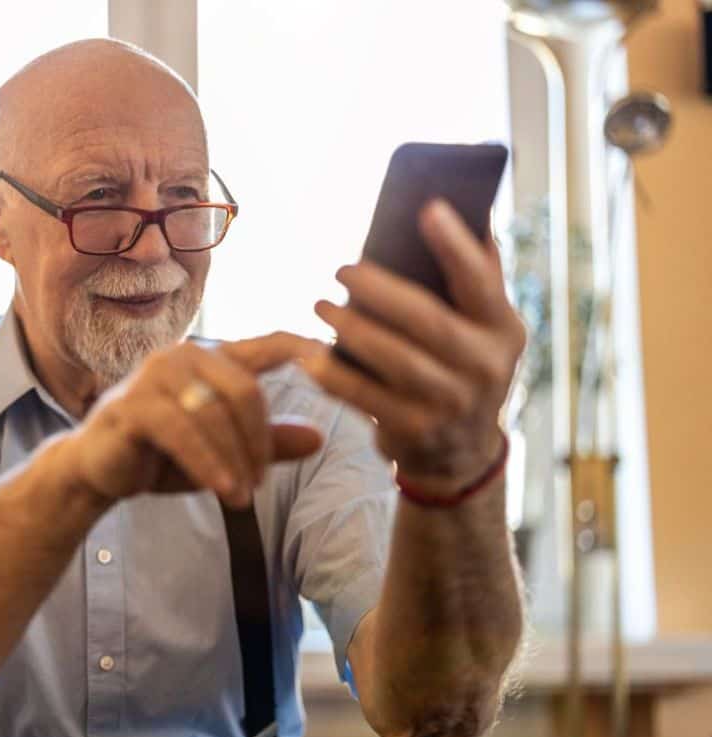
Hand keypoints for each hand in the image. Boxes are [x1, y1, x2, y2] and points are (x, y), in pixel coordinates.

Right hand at [62, 333, 324, 508]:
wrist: (97, 470)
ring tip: (241, 496)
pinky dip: (210, 464)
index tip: (336, 365)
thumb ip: (266, 442)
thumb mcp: (223, 452)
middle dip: (259, 442)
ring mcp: (155, 375)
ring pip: (216, 414)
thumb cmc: (162, 455)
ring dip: (235, 460)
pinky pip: (185, 433)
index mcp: (212, 357)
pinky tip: (225, 491)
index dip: (307, 349)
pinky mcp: (132, 405)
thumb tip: (318, 437)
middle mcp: (184, 355)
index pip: (271, 343)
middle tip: (259, 482)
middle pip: (246, 390)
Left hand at [306, 199, 525, 495]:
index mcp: (502, 330)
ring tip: (321, 306)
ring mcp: (451, 404)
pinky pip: (365, 398)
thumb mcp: (483, 329)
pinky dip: (334, 375)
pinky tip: (309, 355)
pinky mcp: (415, 431)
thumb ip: (477, 276)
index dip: (456, 245)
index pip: (481, 281)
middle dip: (380, 291)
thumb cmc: (462, 367)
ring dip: (351, 329)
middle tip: (342, 269)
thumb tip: (468, 209)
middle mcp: (485, 368)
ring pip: (394, 359)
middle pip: (427, 320)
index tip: (427, 207)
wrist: (459, 454)